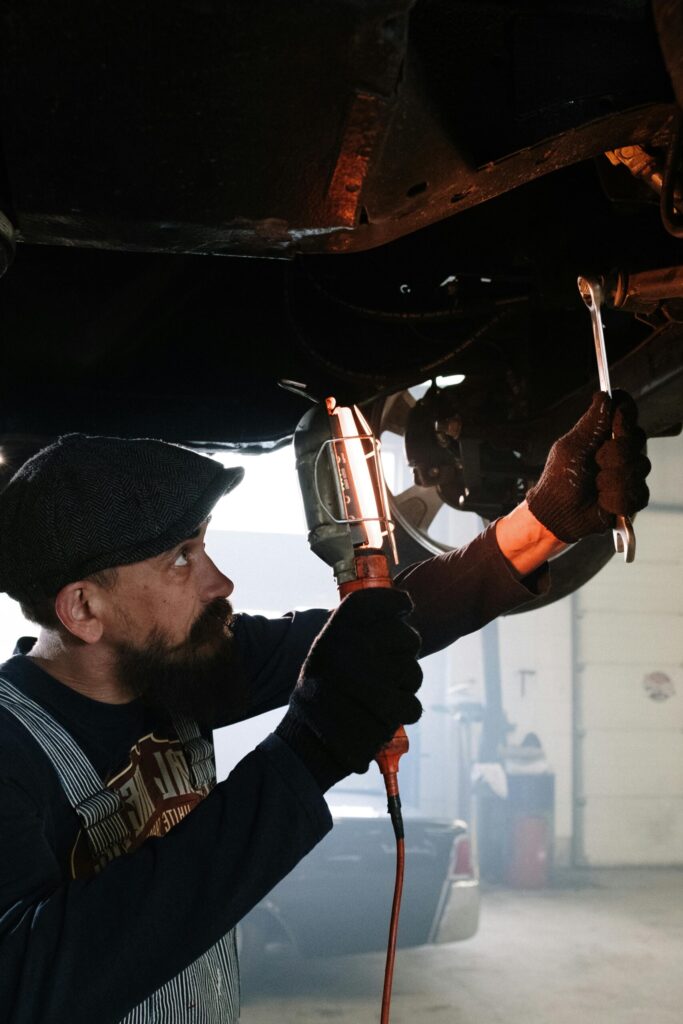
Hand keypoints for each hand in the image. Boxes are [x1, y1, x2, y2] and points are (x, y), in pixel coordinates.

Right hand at [277, 588, 421, 777]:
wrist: (308, 745)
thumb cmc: (322, 695)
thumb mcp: (327, 653)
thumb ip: (358, 631)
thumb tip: (399, 612)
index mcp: (335, 631)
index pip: (376, 601)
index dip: (395, 602)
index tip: (405, 606)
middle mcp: (352, 646)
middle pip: (408, 637)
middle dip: (405, 654)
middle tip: (387, 669)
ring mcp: (371, 676)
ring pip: (413, 673)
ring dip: (404, 687)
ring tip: (379, 697)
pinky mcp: (387, 708)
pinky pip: (413, 703)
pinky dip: (403, 713)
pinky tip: (383, 717)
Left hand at [526, 390, 650, 543]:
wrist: (558, 513)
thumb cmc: (560, 479)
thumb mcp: (571, 447)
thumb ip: (591, 424)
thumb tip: (603, 395)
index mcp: (606, 434)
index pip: (627, 412)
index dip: (625, 413)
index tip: (617, 417)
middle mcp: (622, 450)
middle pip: (637, 438)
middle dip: (614, 453)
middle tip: (595, 462)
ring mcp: (630, 472)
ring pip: (639, 467)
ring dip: (611, 479)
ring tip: (594, 486)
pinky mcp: (633, 496)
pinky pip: (637, 492)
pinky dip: (614, 499)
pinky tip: (602, 501)